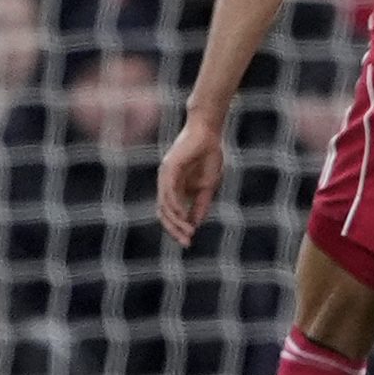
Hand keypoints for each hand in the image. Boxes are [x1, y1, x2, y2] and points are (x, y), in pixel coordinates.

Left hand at [156, 119, 227, 245]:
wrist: (209, 133)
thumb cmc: (209, 156)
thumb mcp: (207, 186)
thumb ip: (200, 205)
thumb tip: (194, 224)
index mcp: (175, 189)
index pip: (171, 214)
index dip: (178, 228)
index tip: (189, 241)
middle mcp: (166, 185)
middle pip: (164, 213)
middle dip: (174, 229)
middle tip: (186, 241)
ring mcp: (165, 177)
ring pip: (164, 205)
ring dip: (175, 221)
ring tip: (187, 231)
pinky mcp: (169, 169)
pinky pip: (168, 192)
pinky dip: (174, 206)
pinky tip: (182, 215)